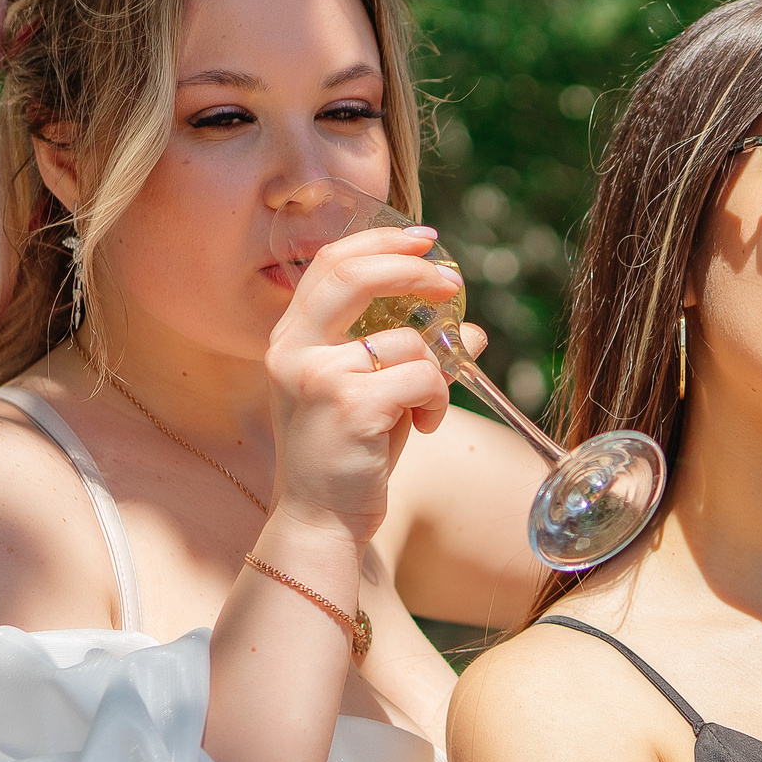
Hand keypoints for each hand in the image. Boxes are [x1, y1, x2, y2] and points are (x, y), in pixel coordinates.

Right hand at [265, 224, 463, 543]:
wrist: (322, 521)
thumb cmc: (349, 460)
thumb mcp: (376, 397)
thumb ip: (409, 358)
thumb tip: (470, 333)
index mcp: (291, 340)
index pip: (329, 264)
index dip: (379, 241)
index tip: (423, 240)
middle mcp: (294, 351)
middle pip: (354, 274)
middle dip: (411, 269)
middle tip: (451, 282)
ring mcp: (318, 376)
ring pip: (408, 342)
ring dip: (436, 375)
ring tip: (424, 410)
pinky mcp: (350, 404)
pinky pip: (423, 378)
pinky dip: (438, 401)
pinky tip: (423, 428)